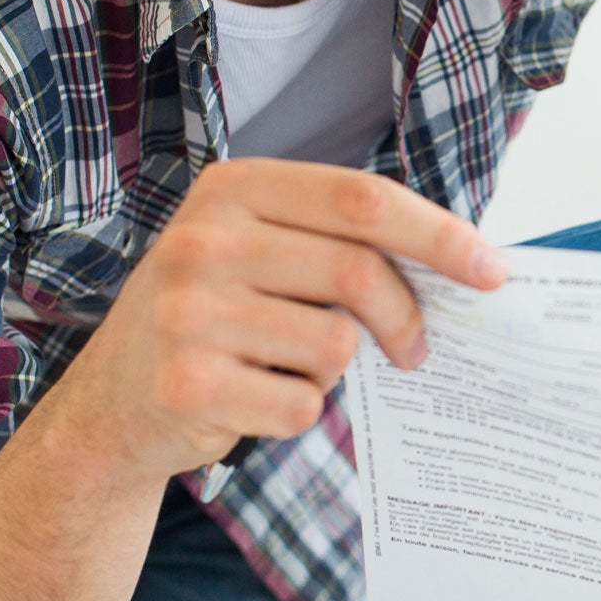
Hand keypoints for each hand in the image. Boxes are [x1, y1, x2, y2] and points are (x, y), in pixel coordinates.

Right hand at [43, 159, 506, 484]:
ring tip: (289, 368)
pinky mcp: (187, 384)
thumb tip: (463, 265)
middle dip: (408, 319)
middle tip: (418, 350)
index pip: (363, 199)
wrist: (108, 406)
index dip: (439, 235)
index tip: (492, 271)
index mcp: (232, 189)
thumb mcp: (258, 251)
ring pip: (335, 346)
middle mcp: (203, 240)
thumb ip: (339, 242)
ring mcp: (188, 313)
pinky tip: (254, 400)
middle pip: (359, 273)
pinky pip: (300, 406)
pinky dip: (297, 412)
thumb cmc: (214, 319)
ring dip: (334, 371)